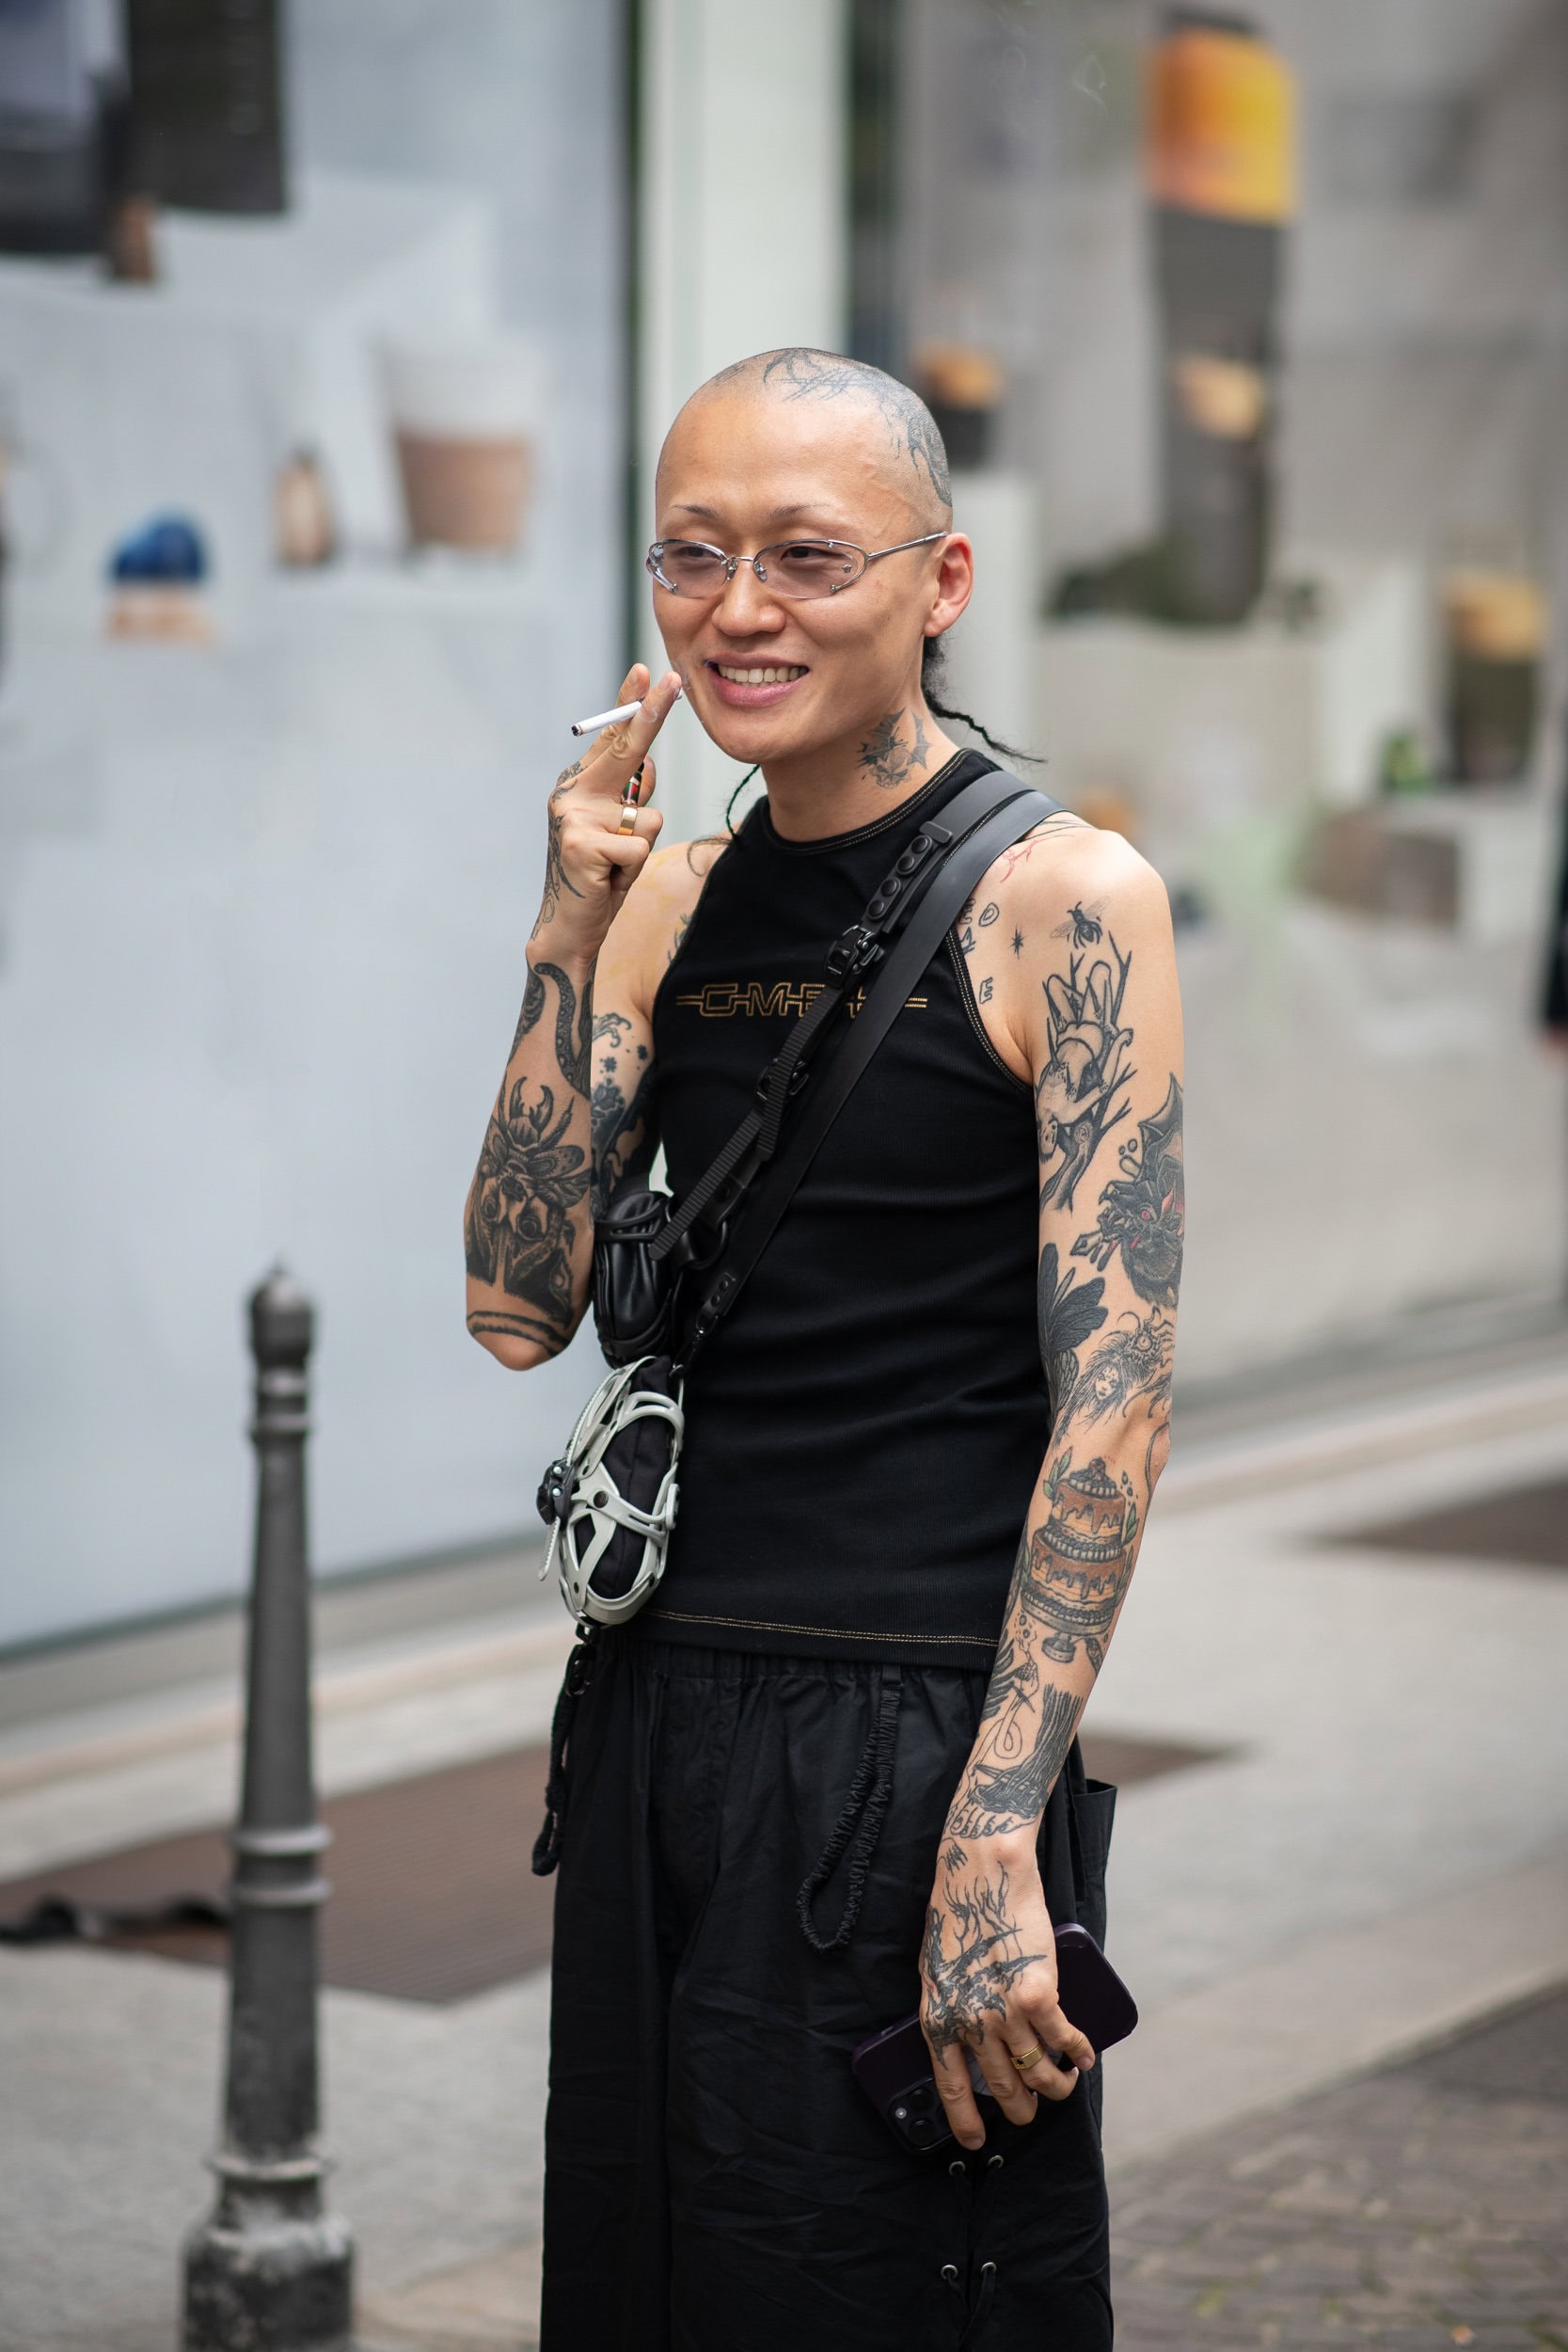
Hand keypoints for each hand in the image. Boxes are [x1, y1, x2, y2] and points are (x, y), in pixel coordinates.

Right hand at [531, 664, 682, 963]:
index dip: (631, 705)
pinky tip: (609, 880)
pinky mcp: (581, 844)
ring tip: (615, 868)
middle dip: (650, 714)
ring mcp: (574, 817)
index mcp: (582, 785)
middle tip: (673, 678)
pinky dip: (632, 869)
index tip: (647, 671)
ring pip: (645, 816)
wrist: (569, 927)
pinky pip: (638, 847)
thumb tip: (649, 764)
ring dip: (642, 847)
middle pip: (625, 750)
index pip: (612, 739)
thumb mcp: (620, 833)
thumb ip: (631, 798)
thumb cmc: (601, 877)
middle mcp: (572, 793)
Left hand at [919, 1837, 1095, 2150]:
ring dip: (1055, 2086)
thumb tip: (966, 2037)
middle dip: (1019, 2108)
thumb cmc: (956, 1913)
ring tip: (1064, 2085)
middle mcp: (970, 2024)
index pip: (949, 2086)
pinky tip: (1086, 2057)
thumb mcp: (936, 1969)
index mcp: (938, 2018)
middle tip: (1029, 2111)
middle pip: (1000, 2087)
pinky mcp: (1038, 1994)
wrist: (981, 1872)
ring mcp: (1004, 2012)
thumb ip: (951, 2006)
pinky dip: (1079, 2052)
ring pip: (1037, 2072)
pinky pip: (1064, 2038)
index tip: (974, 2142)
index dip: (963, 2119)